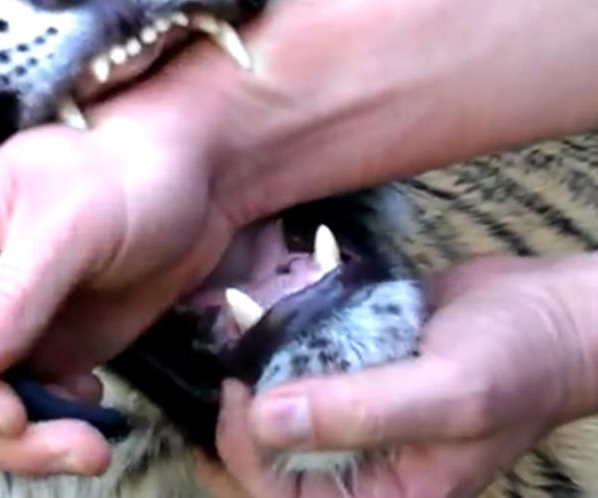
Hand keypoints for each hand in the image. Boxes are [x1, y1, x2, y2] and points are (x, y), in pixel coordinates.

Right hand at [0, 41, 260, 474]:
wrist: (189, 190)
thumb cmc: (126, 179)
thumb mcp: (71, 225)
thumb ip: (10, 293)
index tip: (2, 406)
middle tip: (51, 435)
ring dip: (16, 444)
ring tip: (87, 442)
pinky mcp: (32, 354)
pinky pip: (12, 416)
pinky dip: (45, 432)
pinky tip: (90, 403)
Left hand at [214, 253, 597, 497]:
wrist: (550, 309)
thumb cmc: (517, 361)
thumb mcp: (450, 392)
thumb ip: (361, 412)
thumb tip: (265, 419)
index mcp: (383, 492)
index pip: (282, 495)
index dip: (247, 449)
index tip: (241, 389)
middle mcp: (361, 458)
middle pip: (270, 451)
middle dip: (245, 404)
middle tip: (239, 352)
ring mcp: (354, 410)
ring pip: (278, 403)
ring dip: (260, 364)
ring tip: (249, 324)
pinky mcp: (354, 367)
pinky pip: (301, 363)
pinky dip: (285, 336)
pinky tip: (276, 309)